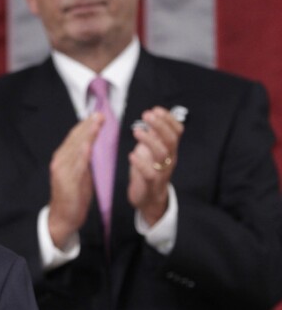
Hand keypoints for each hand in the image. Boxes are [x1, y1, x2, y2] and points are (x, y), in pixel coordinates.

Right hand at [47, 114, 102, 248]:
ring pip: (75, 148)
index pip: (75, 137)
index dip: (86, 125)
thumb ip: (84, 160)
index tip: (98, 115)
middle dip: (88, 125)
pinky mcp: (66, 181)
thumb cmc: (73, 197)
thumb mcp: (80, 174)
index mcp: (63, 158)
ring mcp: (62, 170)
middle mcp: (60, 161)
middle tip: (100, 114)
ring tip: (96, 122)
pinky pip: (76, 165)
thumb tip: (93, 145)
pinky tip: (88, 143)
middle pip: (75, 139)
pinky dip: (82, 153)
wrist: (62, 218)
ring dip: (86, 134)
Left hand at [127, 107, 183, 224]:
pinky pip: (149, 173)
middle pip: (170, 140)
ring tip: (137, 130)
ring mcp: (161, 172)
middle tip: (147, 114)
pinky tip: (132, 154)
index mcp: (170, 151)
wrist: (149, 200)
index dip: (168, 120)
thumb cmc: (148, 172)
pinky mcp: (151, 184)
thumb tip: (152, 116)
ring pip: (162, 154)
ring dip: (150, 141)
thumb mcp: (152, 152)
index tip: (156, 109)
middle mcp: (169, 160)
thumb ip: (154, 136)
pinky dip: (141, 163)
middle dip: (160, 125)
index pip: (176, 132)